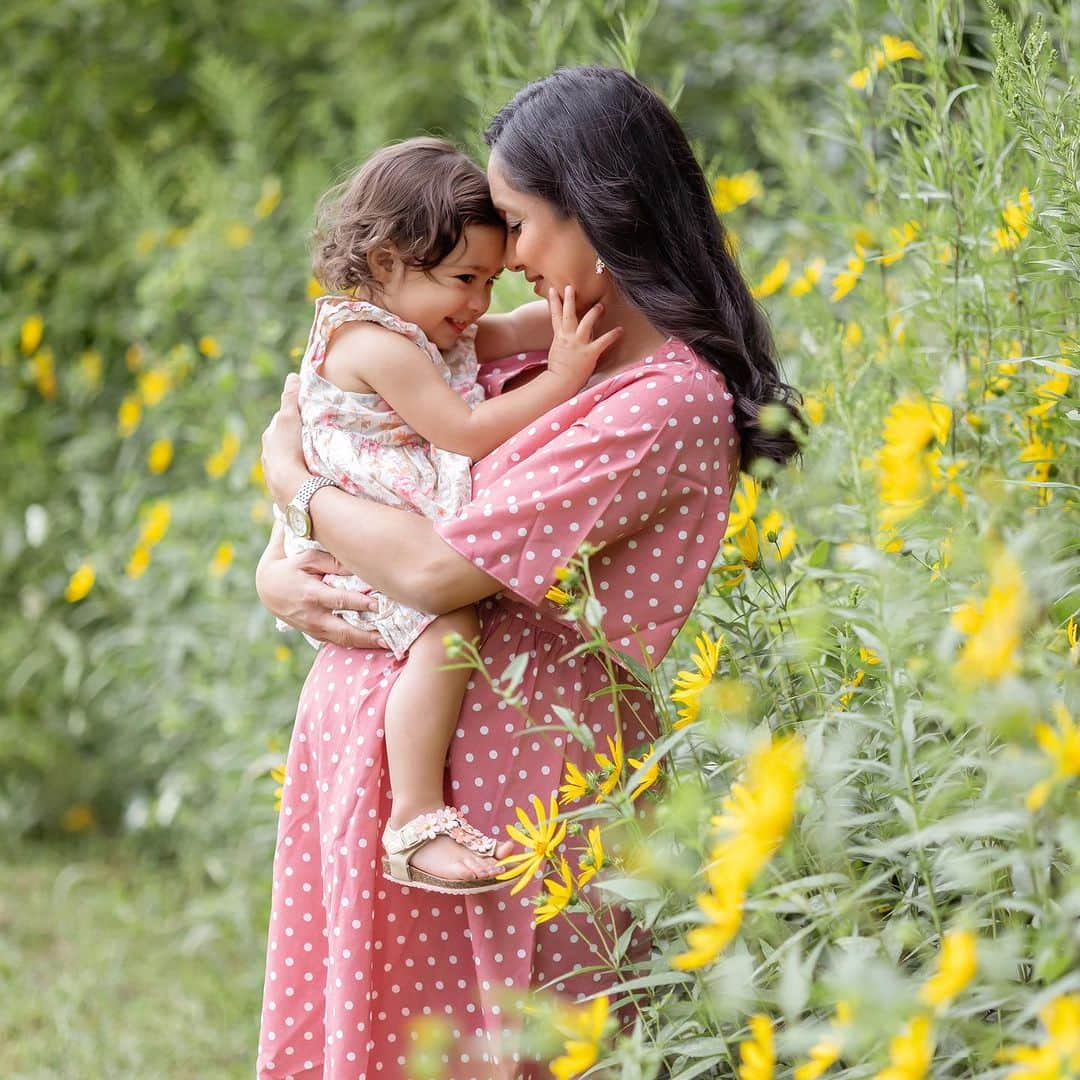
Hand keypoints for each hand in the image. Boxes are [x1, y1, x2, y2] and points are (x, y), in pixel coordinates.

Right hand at [256, 541, 388, 649]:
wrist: (265, 587)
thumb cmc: (290, 567)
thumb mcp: (306, 558)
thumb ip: (332, 560)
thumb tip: (359, 562)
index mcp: (311, 594)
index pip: (339, 601)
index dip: (359, 604)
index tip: (378, 605)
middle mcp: (312, 615)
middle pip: (343, 630)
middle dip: (366, 636)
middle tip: (388, 637)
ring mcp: (313, 628)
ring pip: (341, 640)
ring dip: (364, 643)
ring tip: (387, 644)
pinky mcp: (314, 633)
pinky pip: (337, 642)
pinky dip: (355, 644)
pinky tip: (373, 643)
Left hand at [262, 373, 310, 509]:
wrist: (290, 486)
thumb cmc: (289, 449)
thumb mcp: (290, 418)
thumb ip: (290, 398)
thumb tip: (292, 376)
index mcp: (269, 437)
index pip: (281, 421)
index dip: (293, 416)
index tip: (306, 415)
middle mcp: (268, 455)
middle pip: (283, 440)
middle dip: (294, 438)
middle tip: (312, 436)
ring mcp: (274, 473)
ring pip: (287, 459)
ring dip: (297, 457)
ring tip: (312, 457)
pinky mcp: (282, 489)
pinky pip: (292, 476)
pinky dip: (298, 473)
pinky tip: (308, 475)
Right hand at [545, 285, 622, 388]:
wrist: (558, 384)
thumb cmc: (557, 372)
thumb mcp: (556, 352)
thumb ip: (563, 342)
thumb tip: (567, 337)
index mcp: (559, 337)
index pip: (555, 315)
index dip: (554, 301)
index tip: (554, 289)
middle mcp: (568, 337)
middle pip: (568, 314)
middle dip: (570, 299)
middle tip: (570, 286)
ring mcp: (578, 344)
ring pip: (586, 323)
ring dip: (594, 313)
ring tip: (601, 305)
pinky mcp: (589, 353)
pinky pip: (603, 341)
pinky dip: (613, 335)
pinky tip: (621, 330)